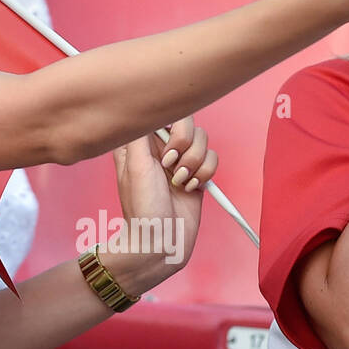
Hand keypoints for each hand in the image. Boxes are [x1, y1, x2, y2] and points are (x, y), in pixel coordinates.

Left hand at [103, 116, 212, 295]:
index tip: (164, 146)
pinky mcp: (197, 173)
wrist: (161, 240)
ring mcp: (180, 160)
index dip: (170, 124)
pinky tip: (190, 188)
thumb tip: (146, 108)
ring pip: (203, 140)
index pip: (161, 111)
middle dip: (185, 143)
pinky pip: (212, 158)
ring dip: (195, 162)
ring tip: (179, 181)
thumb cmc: (142, 205)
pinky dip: (205, 173)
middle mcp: (161, 146)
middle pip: (188, 122)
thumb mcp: (135, 164)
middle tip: (171, 164)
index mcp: (140, 141)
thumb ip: (141, 133)